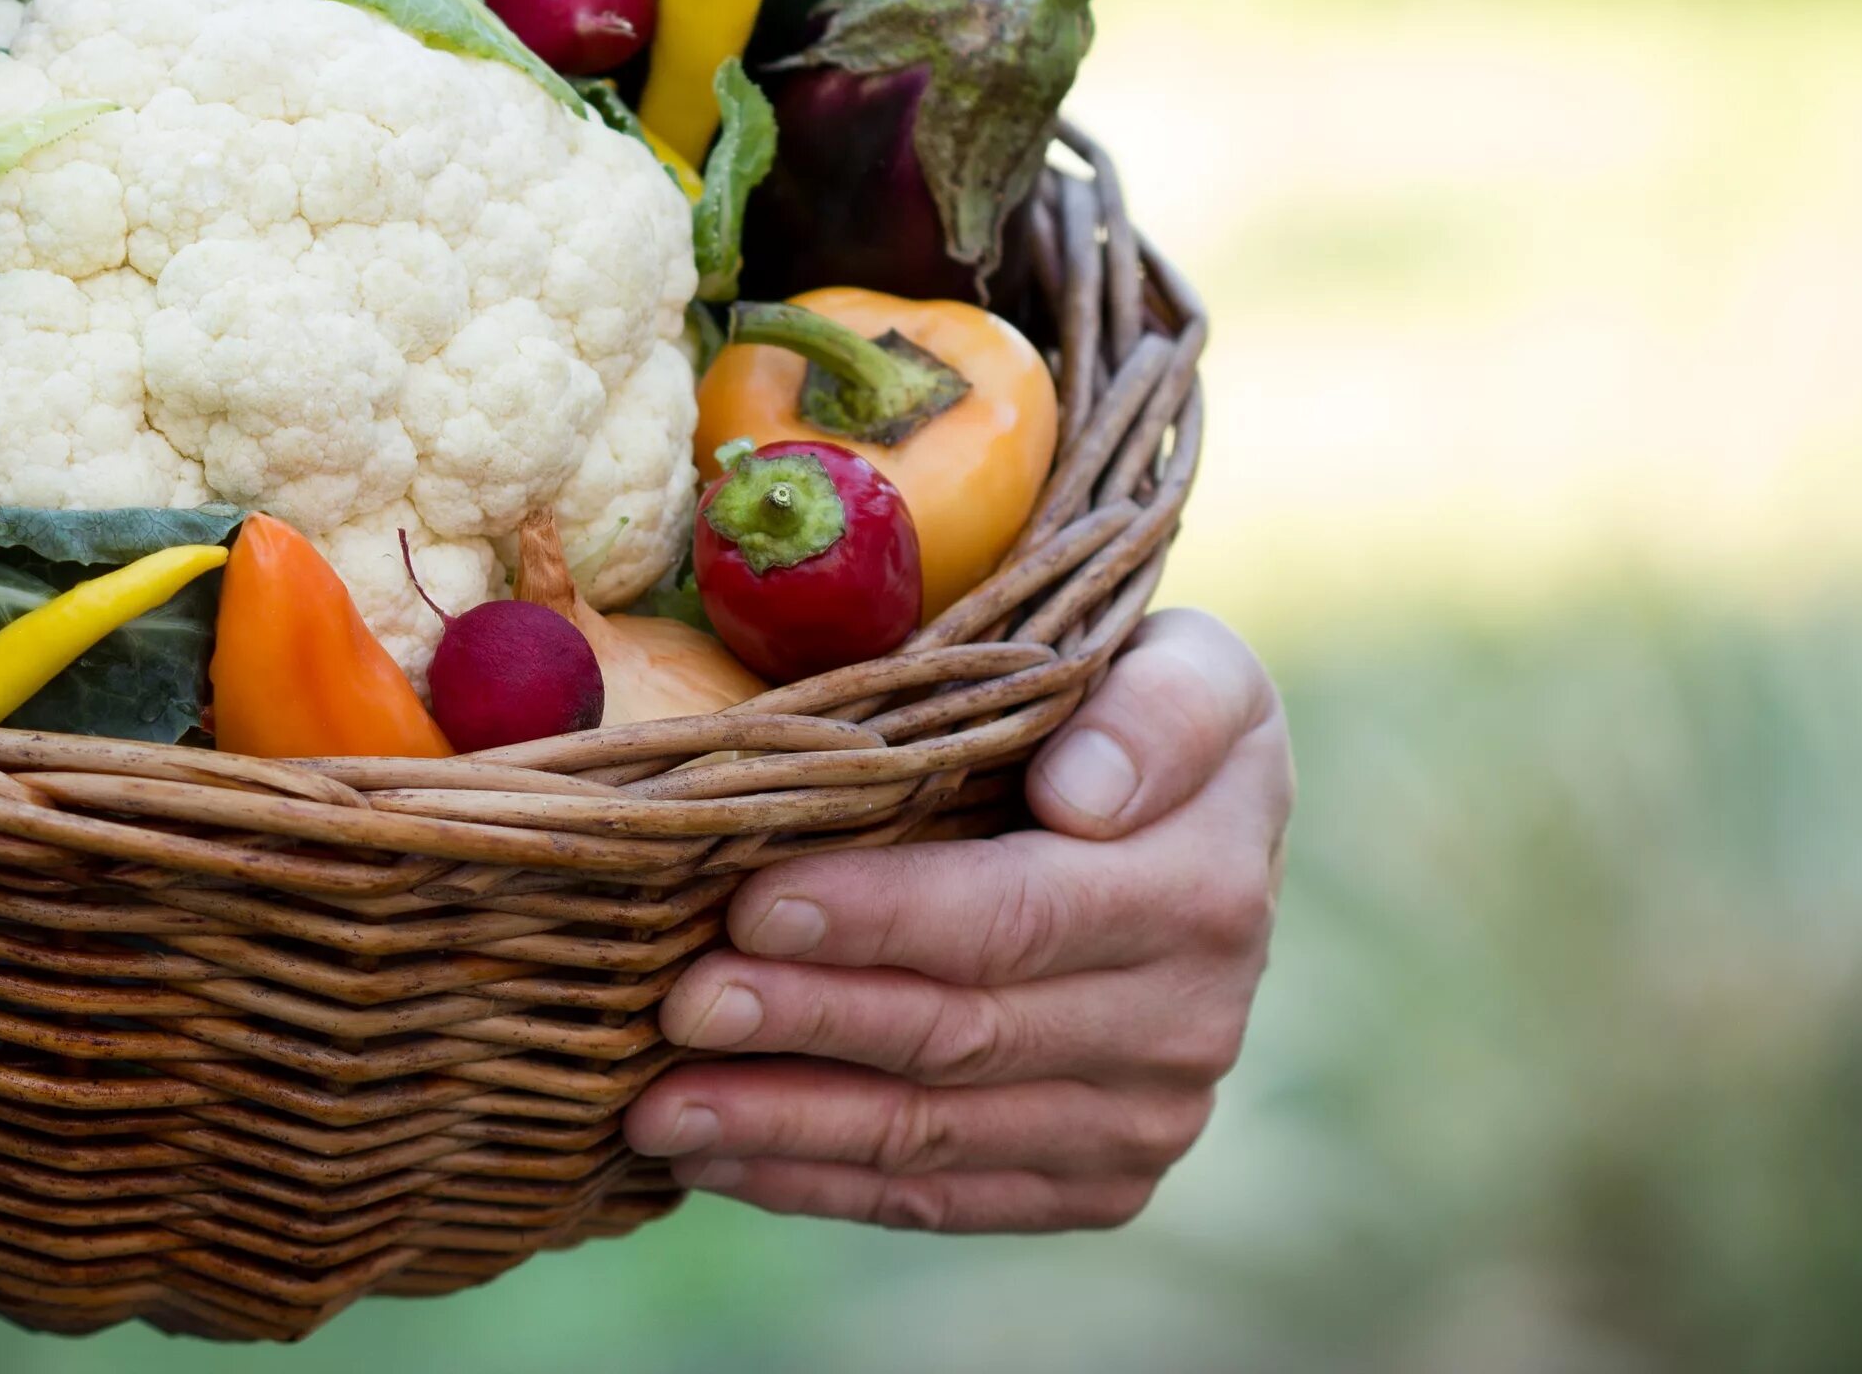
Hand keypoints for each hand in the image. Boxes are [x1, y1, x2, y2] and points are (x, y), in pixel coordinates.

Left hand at [624, 609, 1289, 1231]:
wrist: (1193, 826)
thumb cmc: (1135, 708)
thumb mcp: (1180, 662)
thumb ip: (1156, 710)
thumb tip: (1083, 798)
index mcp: (1205, 882)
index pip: (1018, 914)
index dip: (883, 916)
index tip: (756, 903)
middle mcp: (1191, 1021)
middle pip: (961, 1032)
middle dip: (805, 1022)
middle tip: (679, 1006)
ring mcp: (1145, 1118)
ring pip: (936, 1134)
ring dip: (785, 1126)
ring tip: (656, 1108)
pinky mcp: (1098, 1183)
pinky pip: (942, 1199)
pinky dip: (818, 1183)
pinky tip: (715, 1158)